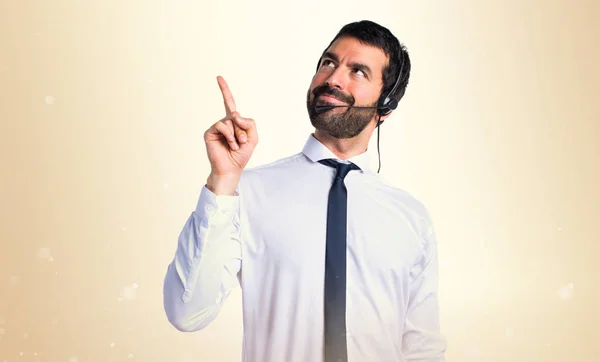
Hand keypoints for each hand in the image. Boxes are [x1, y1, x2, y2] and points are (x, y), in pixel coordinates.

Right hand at [203, 76, 257, 193]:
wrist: (232, 168)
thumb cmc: (242, 154)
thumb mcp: (253, 138)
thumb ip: (250, 123)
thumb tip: (235, 115)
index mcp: (234, 122)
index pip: (230, 103)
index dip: (224, 90)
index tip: (218, 77)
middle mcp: (225, 122)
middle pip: (236, 115)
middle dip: (243, 129)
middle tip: (242, 142)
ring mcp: (216, 127)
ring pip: (230, 121)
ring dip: (237, 134)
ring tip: (236, 145)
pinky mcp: (209, 132)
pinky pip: (221, 125)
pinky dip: (229, 135)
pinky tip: (230, 144)